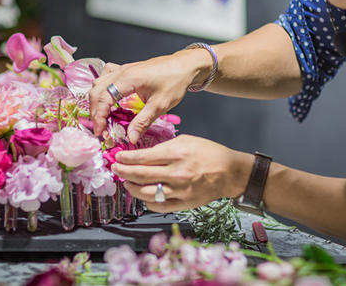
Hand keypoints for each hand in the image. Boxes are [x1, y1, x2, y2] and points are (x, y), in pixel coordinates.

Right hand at [89, 50, 210, 143]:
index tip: (100, 132)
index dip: (98, 117)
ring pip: (98, 83)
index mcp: (128, 79)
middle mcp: (122, 72)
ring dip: (97, 100)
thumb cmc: (175, 81)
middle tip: (101, 128)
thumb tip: (130, 138)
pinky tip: (109, 98)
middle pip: (96, 91)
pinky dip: (103, 89)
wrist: (185, 65)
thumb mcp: (160, 105)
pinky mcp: (126, 70)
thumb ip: (142, 122)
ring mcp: (123, 69)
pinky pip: (106, 77)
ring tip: (103, 117)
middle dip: (95, 111)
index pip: (103, 98)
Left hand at [111, 134, 252, 211]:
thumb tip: (142, 153)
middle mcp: (175, 173)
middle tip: (116, 168)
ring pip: (145, 193)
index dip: (126, 158)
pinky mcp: (183, 204)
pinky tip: (143, 194)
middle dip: (123, 171)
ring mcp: (178, 191)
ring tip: (127, 182)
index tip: (117, 157)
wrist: (229, 172)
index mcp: (175, 154)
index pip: (142, 158)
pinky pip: (157, 206)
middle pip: (139, 175)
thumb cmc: (208, 152)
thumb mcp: (186, 140)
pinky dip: (146, 201)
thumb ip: (163, 147)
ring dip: (131, 187)